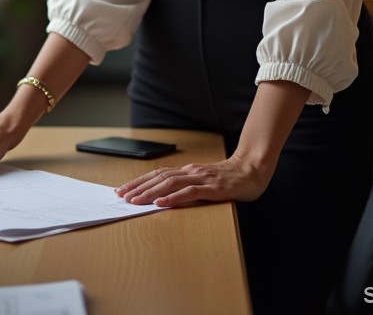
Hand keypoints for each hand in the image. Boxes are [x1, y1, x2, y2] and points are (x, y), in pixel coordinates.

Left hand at [114, 154, 271, 208]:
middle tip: (121, 196)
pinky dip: (173, 198)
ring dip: (150, 192)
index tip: (123, 189)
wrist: (252, 169)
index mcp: (188, 170)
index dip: (139, 181)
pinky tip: (161, 204)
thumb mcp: (204, 180)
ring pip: (170, 184)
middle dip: (138, 187)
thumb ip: (188, 184)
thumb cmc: (229, 178)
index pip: (158, 174)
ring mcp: (201, 178)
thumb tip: (165, 195)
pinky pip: (189, 193)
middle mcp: (191, 171)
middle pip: (159, 177)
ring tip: (135, 200)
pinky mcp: (212, 188)